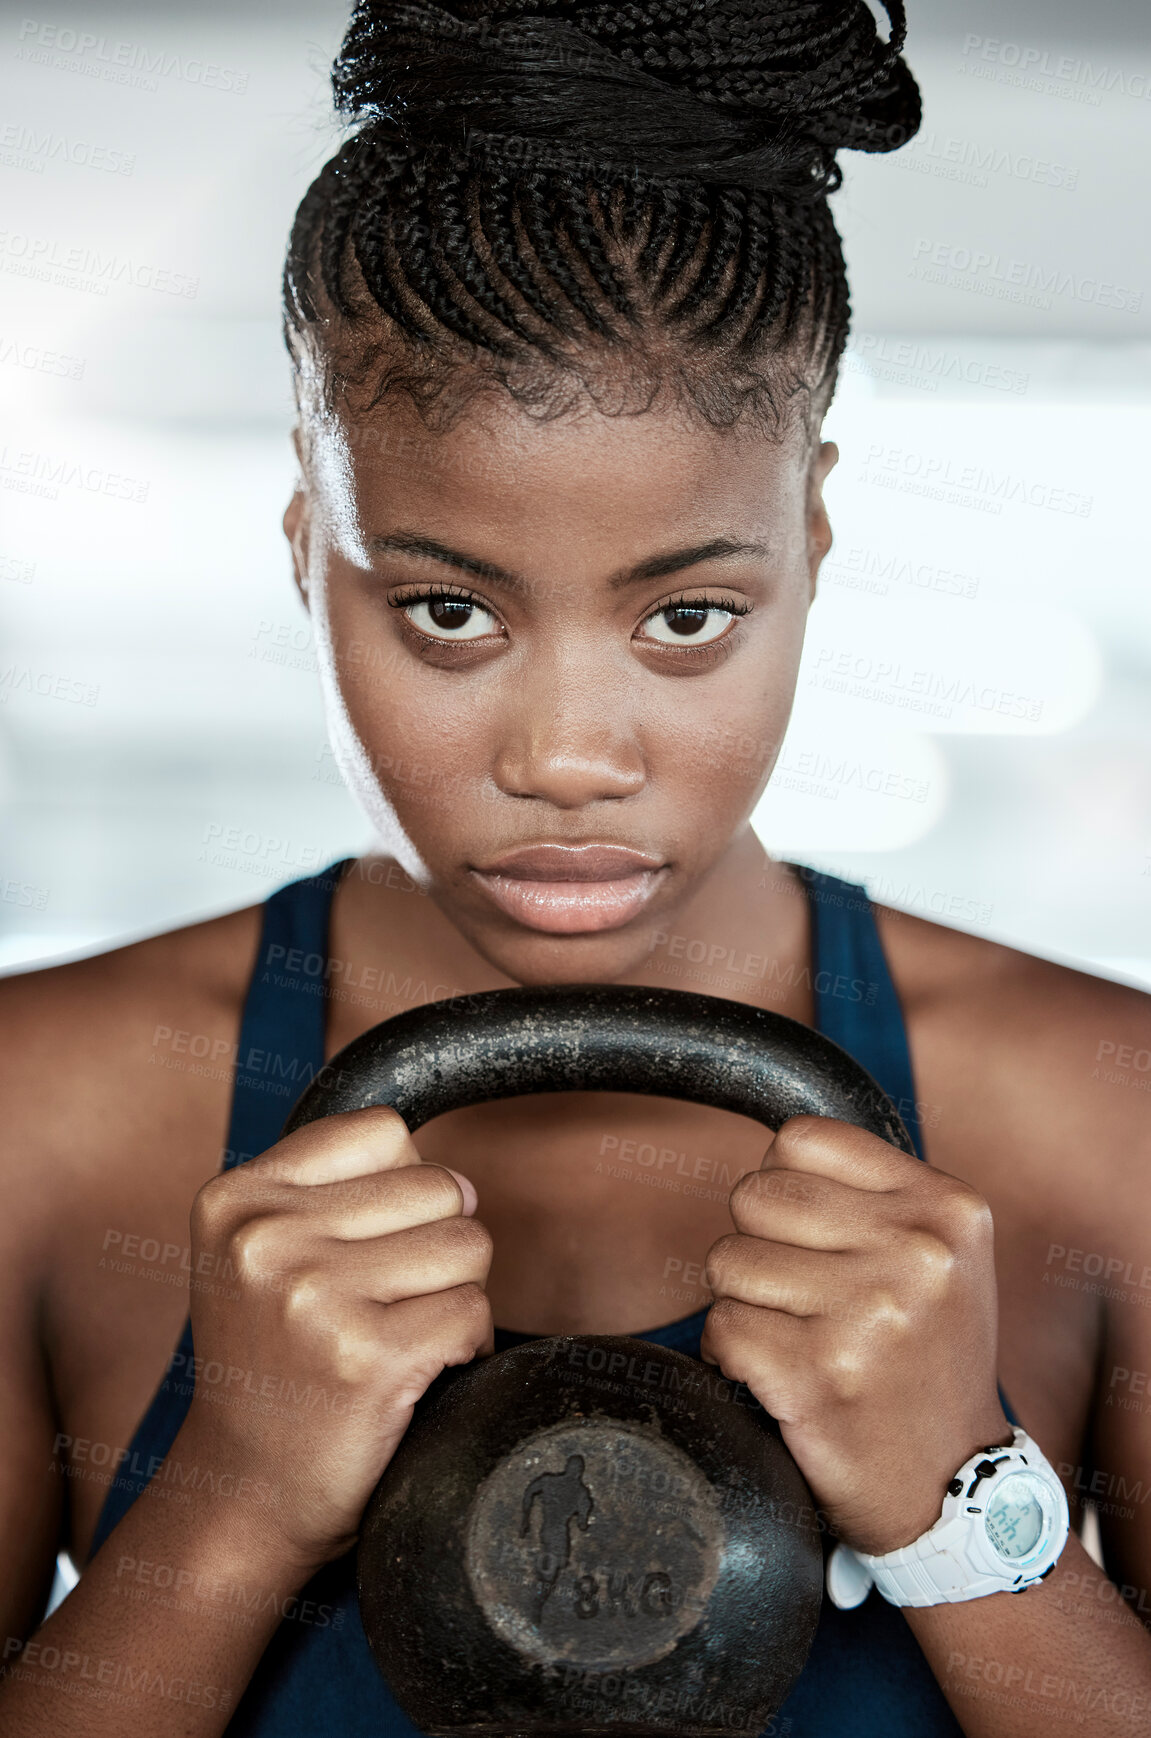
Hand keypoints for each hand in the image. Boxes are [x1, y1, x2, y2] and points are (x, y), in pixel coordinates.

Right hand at [179, 1106, 492, 1574]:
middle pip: (438, 1187)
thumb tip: (460, 1178)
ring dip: (454, 1295)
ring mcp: (313, 1298)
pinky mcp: (367, 1358)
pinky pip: (475, 1312)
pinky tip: (414, 1374)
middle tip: (385, 1304)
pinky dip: (466, 1346)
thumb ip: (331, 1187)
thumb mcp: (257, 1252)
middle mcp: (265, 1239)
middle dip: (436, 1245)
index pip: (384, 1132)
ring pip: (468, 1245)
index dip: (400, 1190)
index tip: (366, 1247)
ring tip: (398, 1334)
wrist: (244, 1495)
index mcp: (235, 1199)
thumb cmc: (273, 1364)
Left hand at [699, 1115, 1008, 1554]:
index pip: (801, 1139)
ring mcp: (870, 1315)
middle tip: (799, 1298)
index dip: (785, 1189)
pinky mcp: (819, 1376)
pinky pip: (721, 1327)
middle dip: (757, 1245)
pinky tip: (776, 1378)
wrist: (954, 1489)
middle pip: (755, 1195)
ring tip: (795, 1337)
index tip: (811, 1239)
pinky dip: (729, 1355)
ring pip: (727, 1260)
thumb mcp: (941, 1257)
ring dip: (742, 1302)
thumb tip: (771, 1157)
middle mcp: (917, 1253)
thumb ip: (874, 1194)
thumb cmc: (928, 1360)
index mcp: (947, 1208)